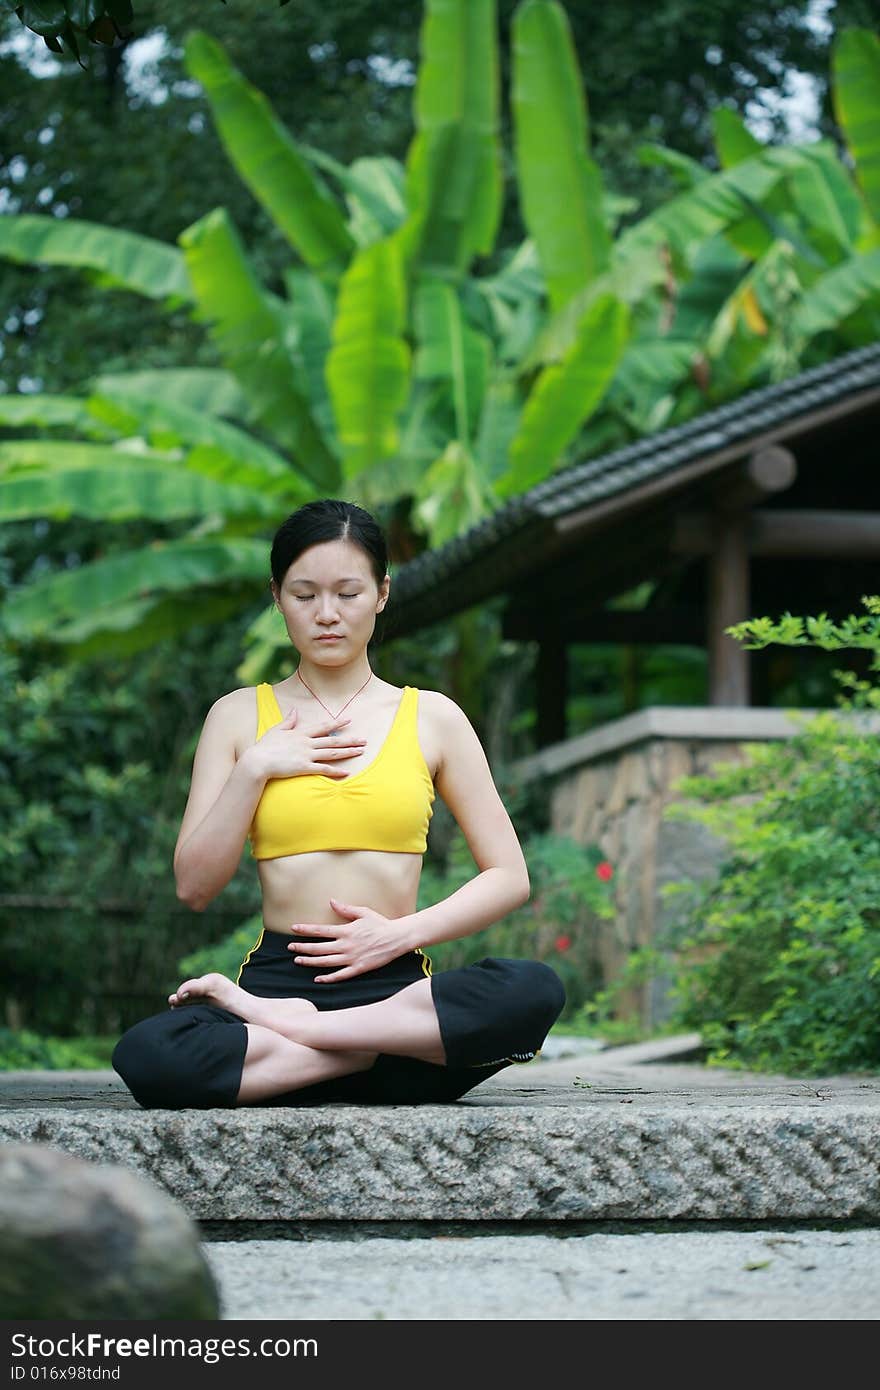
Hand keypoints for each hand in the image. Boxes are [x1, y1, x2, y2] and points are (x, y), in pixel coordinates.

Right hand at [250, 706, 365, 779]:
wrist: (257, 761)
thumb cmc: (264, 746)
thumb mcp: (276, 730)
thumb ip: (288, 721)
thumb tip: (295, 710)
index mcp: (300, 733)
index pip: (323, 726)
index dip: (337, 723)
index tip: (349, 720)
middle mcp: (306, 743)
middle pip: (333, 741)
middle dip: (350, 740)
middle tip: (364, 740)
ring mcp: (306, 755)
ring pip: (332, 753)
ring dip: (348, 752)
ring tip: (361, 752)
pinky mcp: (304, 767)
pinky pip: (324, 769)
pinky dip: (336, 771)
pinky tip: (347, 772)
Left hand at [286, 897, 403, 981]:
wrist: (397, 938)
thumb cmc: (380, 923)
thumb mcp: (363, 912)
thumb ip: (345, 909)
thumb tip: (331, 901)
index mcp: (346, 930)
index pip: (320, 930)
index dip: (305, 930)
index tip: (293, 929)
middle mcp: (346, 945)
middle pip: (319, 947)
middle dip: (302, 947)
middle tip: (290, 947)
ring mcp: (351, 958)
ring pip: (326, 962)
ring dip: (310, 962)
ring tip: (298, 961)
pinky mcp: (358, 968)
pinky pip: (340, 975)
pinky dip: (328, 978)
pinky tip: (317, 979)